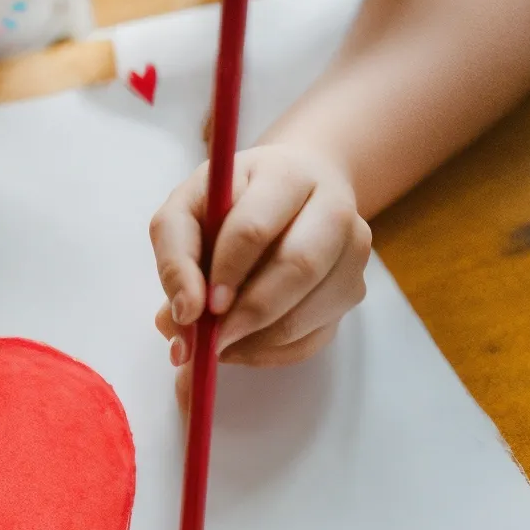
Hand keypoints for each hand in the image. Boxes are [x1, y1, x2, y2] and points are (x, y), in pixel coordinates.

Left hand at [150, 143, 371, 399]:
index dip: (226, 272)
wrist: (295, 189)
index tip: (201, 306)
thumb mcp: (189, 208)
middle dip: (249, 312)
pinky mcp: (353, 290)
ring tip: (219, 344)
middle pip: (300, 268)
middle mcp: (334, 209)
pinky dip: (271, 353)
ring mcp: (352, 252)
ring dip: (258, 340)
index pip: (255, 228)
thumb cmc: (234, 201)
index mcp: (286, 176)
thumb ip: (176, 256)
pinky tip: (243, 345)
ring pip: (311, 311)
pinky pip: (314, 338)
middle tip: (212, 341)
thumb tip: (183, 317)